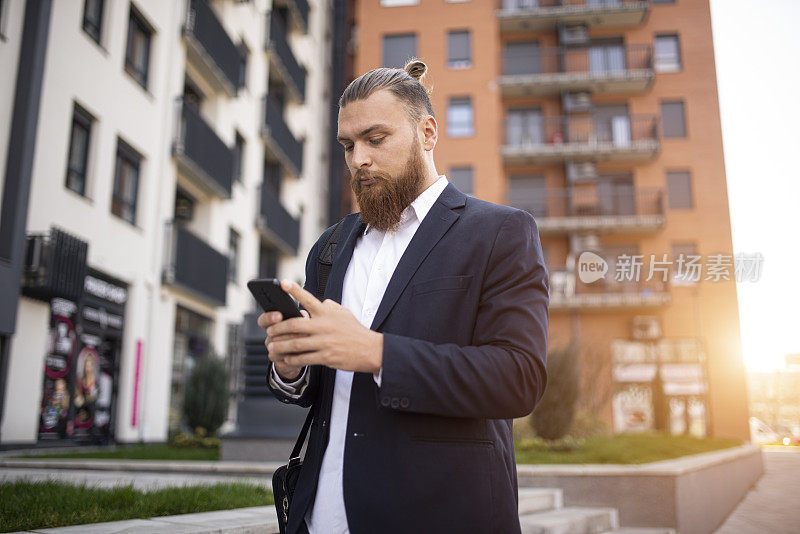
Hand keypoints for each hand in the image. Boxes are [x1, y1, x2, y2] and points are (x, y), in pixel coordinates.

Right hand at [257, 308, 310, 380]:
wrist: (302, 355)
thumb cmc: (301, 334)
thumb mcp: (302, 324)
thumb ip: (300, 317)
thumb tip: (302, 314)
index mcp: (273, 326)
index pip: (263, 321)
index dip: (269, 318)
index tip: (279, 316)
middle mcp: (270, 339)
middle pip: (273, 336)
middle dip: (290, 334)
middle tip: (304, 333)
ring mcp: (273, 352)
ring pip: (278, 350)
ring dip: (293, 347)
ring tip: (307, 344)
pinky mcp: (279, 364)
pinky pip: (284, 362)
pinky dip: (295, 359)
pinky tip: (305, 355)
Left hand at [265, 279, 382, 373]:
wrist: (370, 350)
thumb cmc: (355, 330)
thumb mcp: (344, 313)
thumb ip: (330, 306)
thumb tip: (320, 301)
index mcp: (327, 313)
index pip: (308, 298)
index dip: (294, 290)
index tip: (282, 283)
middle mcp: (324, 326)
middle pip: (294, 325)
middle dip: (278, 328)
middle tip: (269, 331)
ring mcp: (324, 342)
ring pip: (296, 344)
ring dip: (281, 346)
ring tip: (272, 347)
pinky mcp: (326, 357)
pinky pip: (304, 358)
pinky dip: (292, 359)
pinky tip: (286, 358)